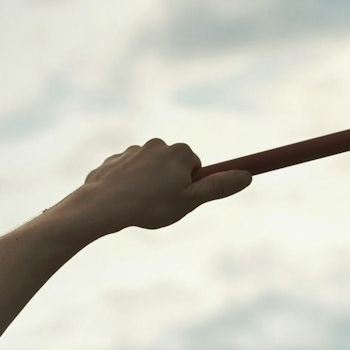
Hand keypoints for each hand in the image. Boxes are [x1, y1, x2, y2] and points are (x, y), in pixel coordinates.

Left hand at [69, 138, 251, 233]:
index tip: (180, 199)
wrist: (102, 205)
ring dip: (148, 186)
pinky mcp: (114, 160)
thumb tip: (247, 175)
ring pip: (150, 171)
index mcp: (179, 152)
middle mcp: (157, 144)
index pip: (195, 167)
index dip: (190, 187)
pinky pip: (129, 174)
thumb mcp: (191, 200)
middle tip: (161, 205)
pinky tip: (123, 202)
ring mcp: (133, 151)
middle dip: (170, 184)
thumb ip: (219, 187)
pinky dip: (129, 186)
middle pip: (173, 167)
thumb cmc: (149, 205)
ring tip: (139, 205)